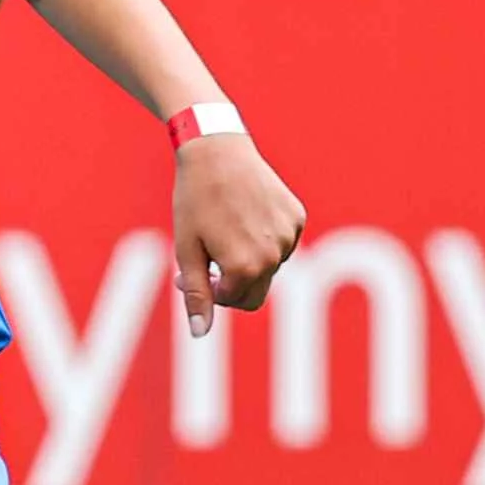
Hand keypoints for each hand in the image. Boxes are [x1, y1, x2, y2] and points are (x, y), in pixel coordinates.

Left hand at [174, 135, 304, 334]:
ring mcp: (289, 235)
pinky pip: (282, 242)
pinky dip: (265, 238)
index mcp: (245, 268)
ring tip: (226, 227)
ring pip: (270, 266)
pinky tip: (246, 213)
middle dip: (233, 282)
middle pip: (257, 291)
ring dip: (249, 258)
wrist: (216, 151)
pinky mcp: (297, 217)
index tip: (196, 271)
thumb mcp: (187, 250)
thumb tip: (201, 333)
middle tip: (210, 255)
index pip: (234, 301)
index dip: (212, 289)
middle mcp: (273, 256)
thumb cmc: (195, 201)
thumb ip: (196, 294)